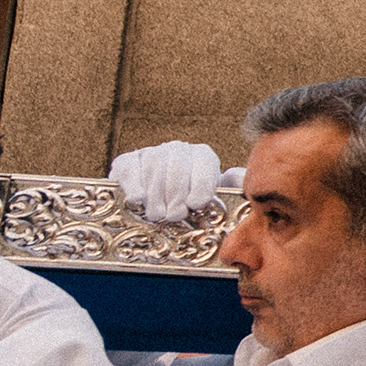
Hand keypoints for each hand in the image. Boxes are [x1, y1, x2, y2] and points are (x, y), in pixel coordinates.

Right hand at [107, 142, 231, 226]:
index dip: (200, 186)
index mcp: (203, 156)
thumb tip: (239, 177)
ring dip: (155, 196)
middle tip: (174, 216)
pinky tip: (137, 201)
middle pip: (178, 168)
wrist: (157, 206)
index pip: (204, 164)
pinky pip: (130, 170)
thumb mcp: (217, 197)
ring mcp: (151, 153)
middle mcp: (178, 149)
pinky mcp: (126, 162)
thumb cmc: (191, 206)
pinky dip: (134, 185)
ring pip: (153, 169)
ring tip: (157, 215)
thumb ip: (233, 186)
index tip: (195, 205)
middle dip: (177, 196)